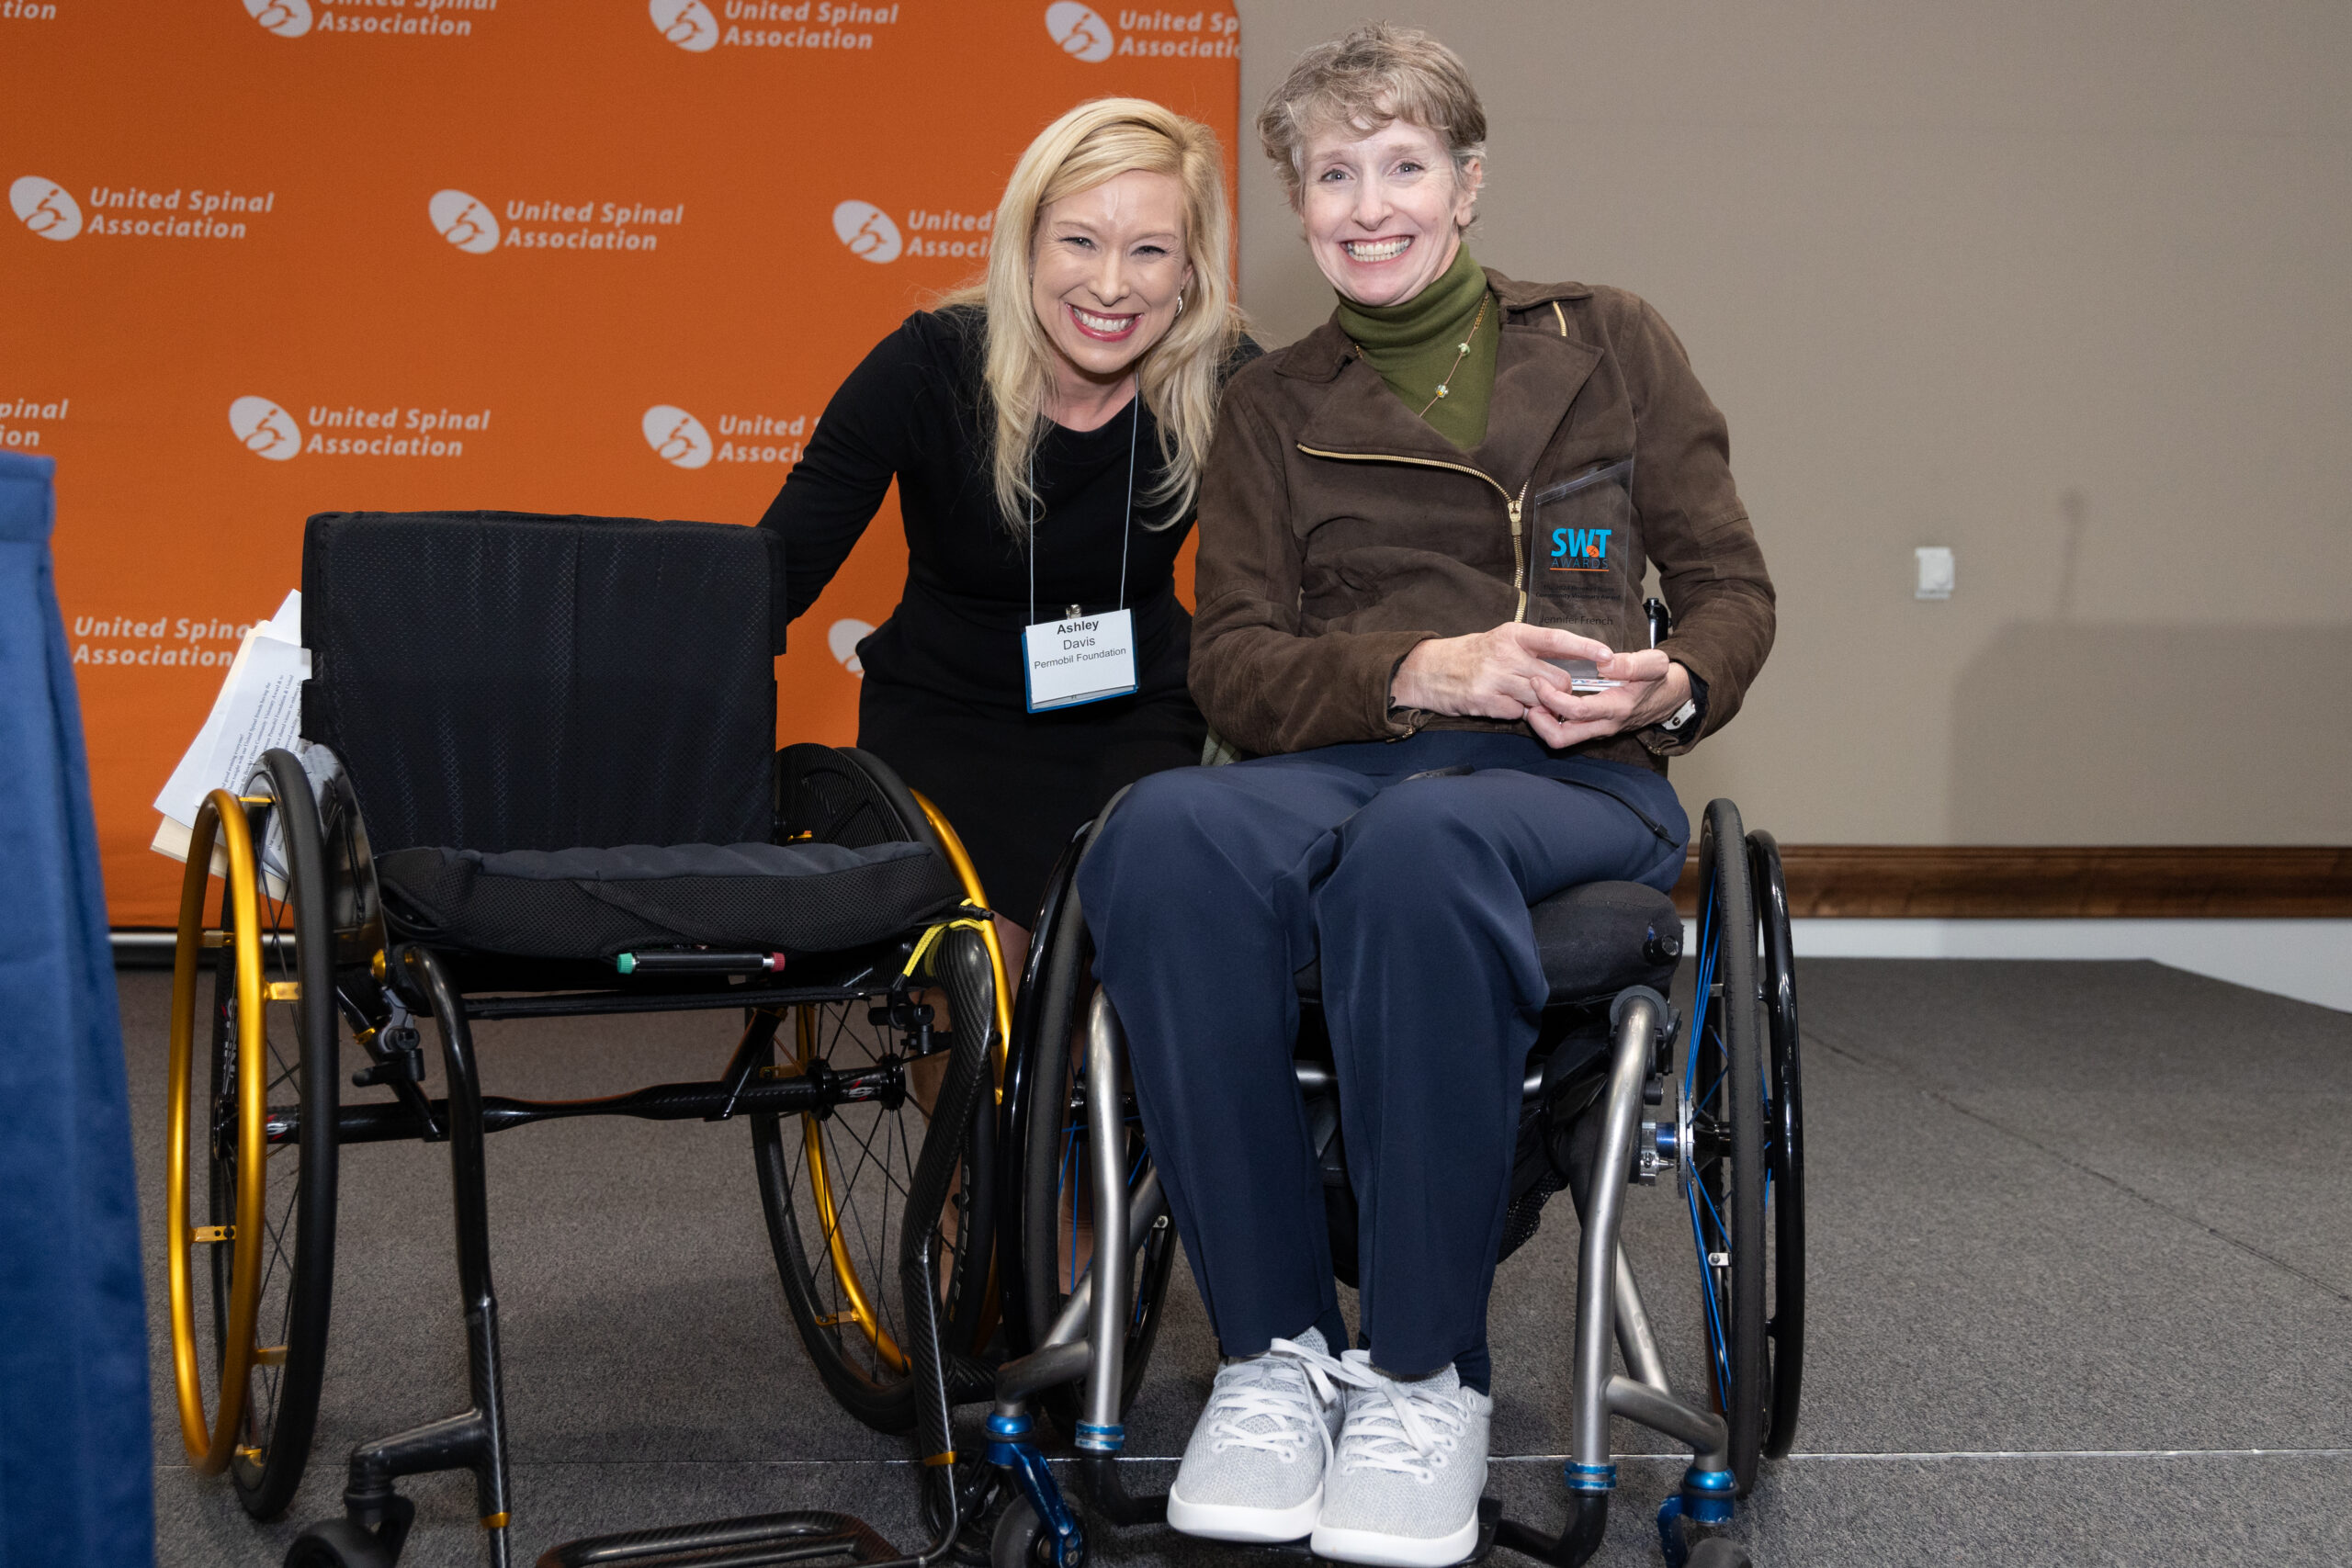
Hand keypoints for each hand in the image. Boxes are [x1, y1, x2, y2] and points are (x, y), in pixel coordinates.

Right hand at [1391, 624, 1689, 748]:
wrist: (1428, 671)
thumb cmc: (1470, 655)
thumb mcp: (1501, 641)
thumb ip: (1532, 650)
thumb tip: (1570, 662)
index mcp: (1513, 634)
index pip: (1558, 639)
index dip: (1585, 649)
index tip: (1609, 656)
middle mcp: (1506, 654)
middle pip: (1557, 680)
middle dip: (1562, 691)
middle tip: (1553, 691)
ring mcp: (1496, 679)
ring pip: (1541, 700)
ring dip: (1539, 704)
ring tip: (1522, 696)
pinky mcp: (1486, 702)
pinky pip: (1518, 713)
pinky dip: (1516, 712)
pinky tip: (1502, 703)